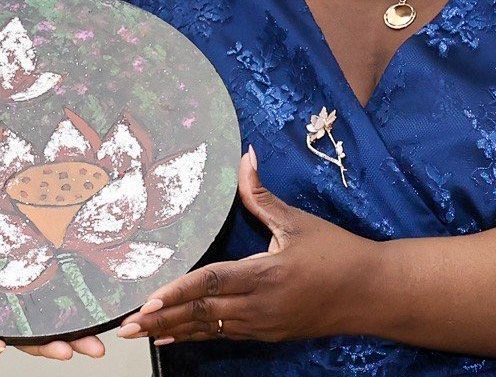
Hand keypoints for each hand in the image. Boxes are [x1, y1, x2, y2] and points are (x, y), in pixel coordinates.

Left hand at [117, 148, 379, 345]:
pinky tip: (170, 338)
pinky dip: (194, 336)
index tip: (147, 302)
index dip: (177, 292)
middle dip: (161, 320)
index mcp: (265, 275)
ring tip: (136, 334)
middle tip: (124, 326)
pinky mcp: (268, 334)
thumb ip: (261, 194)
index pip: (211, 283)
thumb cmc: (337, 253)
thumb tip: (244, 156)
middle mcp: (260, 306)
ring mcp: (263, 325)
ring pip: (209, 329)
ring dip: (172, 331)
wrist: (372, 294)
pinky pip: (223, 336)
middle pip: (202, 314)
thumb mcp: (297, 222)